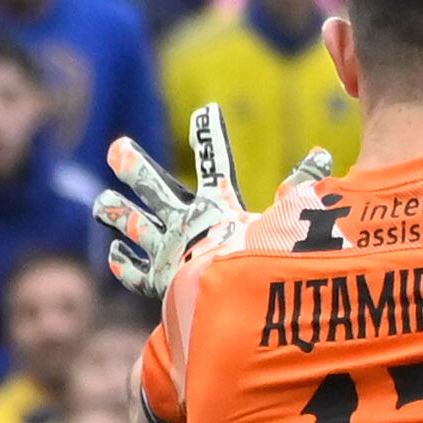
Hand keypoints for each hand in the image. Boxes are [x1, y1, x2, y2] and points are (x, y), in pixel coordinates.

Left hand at [96, 104, 327, 300]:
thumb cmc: (260, 268)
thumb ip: (302, 189)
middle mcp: (186, 225)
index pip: (214, 160)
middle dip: (136, 167)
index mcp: (216, 208)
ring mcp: (168, 253)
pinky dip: (125, 264)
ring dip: (118, 212)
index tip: (205, 110)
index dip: (208, 135)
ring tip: (100, 201)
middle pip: (155, 188)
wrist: (227, 312)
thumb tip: (322, 154)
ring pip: (136, 226)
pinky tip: (113, 253)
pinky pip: (136, 273)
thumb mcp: (284, 225)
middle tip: (116, 148)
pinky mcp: (159, 283)